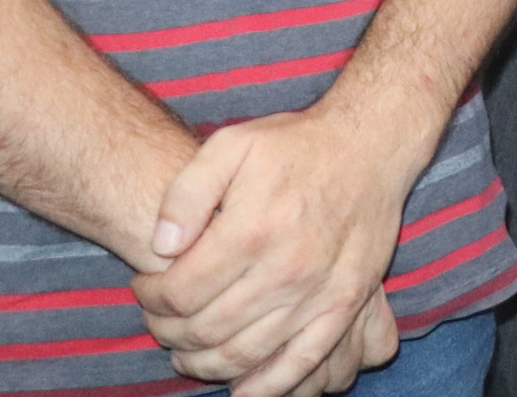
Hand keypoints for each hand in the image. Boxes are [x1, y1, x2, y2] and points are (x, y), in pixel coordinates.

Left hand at [134, 107, 428, 396]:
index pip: (179, 293)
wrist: (371, 145)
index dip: (150, 297)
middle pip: (205, 329)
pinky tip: (240, 389)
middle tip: (158, 320)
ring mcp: (318, 292)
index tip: (145, 285)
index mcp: (250, 230)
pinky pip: (302, 362)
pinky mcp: (345, 304)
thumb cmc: (296, 144)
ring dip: (203, 362)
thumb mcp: (232, 144)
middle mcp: (284, 269)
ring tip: (185, 350)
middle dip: (168, 332)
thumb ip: (187, 194)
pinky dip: (266, 386)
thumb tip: (161, 246)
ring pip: (244, 353)